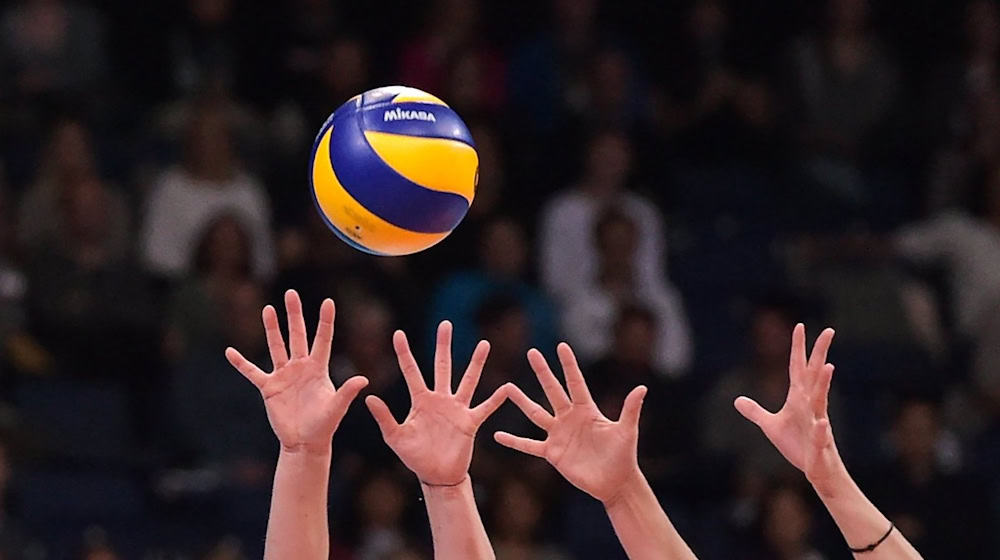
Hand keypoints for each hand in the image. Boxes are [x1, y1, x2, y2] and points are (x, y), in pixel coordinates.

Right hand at [225, 290, 367, 453]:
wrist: (305, 443)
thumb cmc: (324, 426)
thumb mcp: (336, 408)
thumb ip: (347, 393)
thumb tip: (364, 380)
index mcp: (319, 369)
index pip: (323, 339)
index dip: (325, 321)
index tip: (328, 301)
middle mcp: (301, 367)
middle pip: (298, 335)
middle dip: (294, 314)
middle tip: (292, 293)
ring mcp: (284, 375)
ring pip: (277, 346)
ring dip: (272, 328)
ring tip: (268, 309)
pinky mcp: (269, 388)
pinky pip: (252, 372)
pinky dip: (241, 363)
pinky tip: (230, 352)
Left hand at [366, 321, 506, 485]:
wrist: (436, 475)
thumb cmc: (415, 457)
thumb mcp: (396, 437)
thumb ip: (385, 417)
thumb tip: (369, 397)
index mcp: (420, 400)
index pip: (411, 371)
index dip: (404, 353)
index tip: (398, 333)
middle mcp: (440, 399)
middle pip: (442, 366)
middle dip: (443, 345)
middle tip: (445, 324)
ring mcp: (457, 409)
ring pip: (468, 380)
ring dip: (476, 363)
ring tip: (484, 344)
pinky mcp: (470, 422)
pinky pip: (485, 408)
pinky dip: (496, 399)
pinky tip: (507, 388)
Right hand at [495, 343, 646, 503]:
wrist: (615, 481)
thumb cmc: (624, 455)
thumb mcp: (627, 430)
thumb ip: (630, 409)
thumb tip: (641, 387)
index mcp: (587, 410)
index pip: (575, 382)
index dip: (568, 365)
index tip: (560, 346)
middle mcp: (570, 418)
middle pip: (553, 391)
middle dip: (542, 372)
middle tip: (532, 352)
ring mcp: (559, 434)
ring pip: (536, 414)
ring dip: (522, 401)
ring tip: (507, 387)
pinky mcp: (552, 453)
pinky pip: (529, 445)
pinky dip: (514, 441)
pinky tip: (498, 435)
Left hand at [734, 324, 843, 493]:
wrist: (816, 470)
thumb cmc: (798, 445)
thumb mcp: (770, 426)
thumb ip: (756, 411)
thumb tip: (737, 399)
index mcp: (800, 399)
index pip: (798, 368)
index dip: (798, 348)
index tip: (800, 326)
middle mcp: (811, 406)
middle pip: (815, 375)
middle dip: (820, 353)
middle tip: (829, 330)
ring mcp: (817, 423)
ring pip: (821, 400)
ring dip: (823, 384)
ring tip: (828, 366)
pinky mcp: (818, 444)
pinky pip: (820, 436)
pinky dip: (820, 430)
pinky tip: (821, 423)